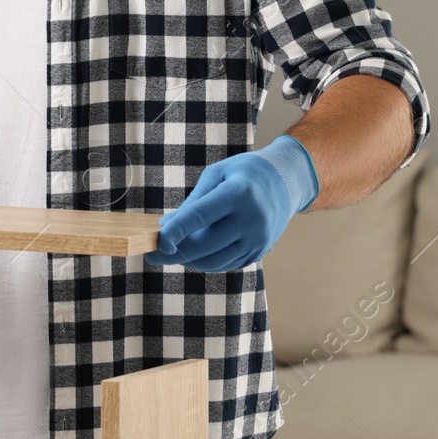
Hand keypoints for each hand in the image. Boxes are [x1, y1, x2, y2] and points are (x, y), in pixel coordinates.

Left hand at [145, 136, 317, 271]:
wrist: (286, 182)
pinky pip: (226, 264)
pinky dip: (205, 262)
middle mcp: (250, 220)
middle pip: (204, 246)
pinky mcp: (258, 252)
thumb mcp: (217, 174)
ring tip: (172, 252)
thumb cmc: (243, 174)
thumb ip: (193, 201)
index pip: (199, 217)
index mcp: (237, 194)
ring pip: (213, 261)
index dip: (175, 232)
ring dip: (188, 260)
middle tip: (152, 254)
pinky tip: (193, 254)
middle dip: (174, 253)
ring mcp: (256, 240)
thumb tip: (167, 227)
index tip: (156, 242)